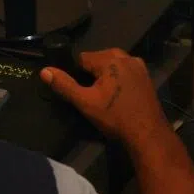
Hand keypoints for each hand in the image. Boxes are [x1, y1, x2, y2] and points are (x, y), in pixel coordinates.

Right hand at [41, 48, 169, 148]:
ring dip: (106, 76)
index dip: (77, 74)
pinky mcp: (147, 77)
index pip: (82, 59)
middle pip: (98, 60)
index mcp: (110, 59)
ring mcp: (139, 67)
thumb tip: (44, 71)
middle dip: (92, 74)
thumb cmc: (116, 118)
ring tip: (105, 97)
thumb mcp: (85, 102)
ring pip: (112, 66)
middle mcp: (126, 57)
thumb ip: (64, 85)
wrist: (149, 136)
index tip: (80, 91)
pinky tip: (118, 97)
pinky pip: (125, 72)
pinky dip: (119, 79)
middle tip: (93, 96)